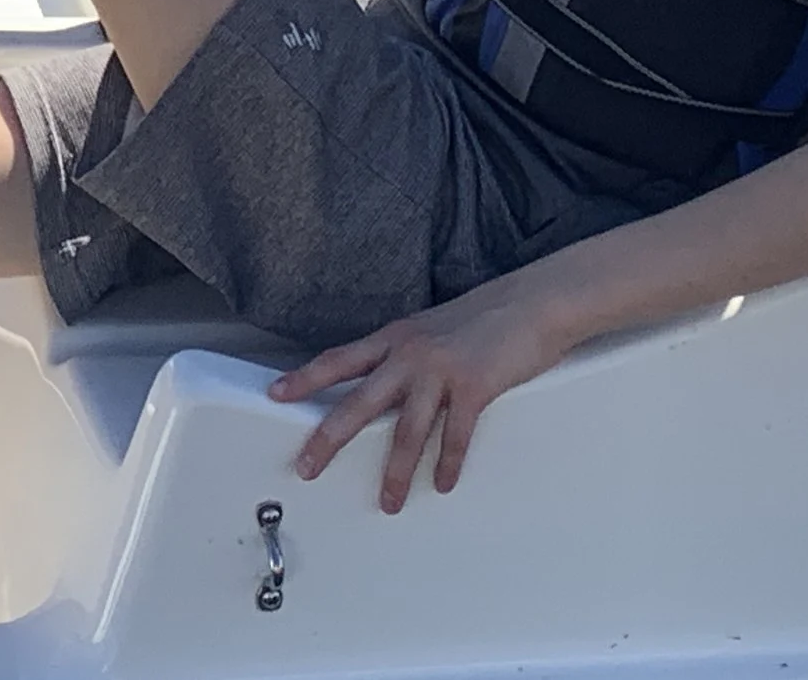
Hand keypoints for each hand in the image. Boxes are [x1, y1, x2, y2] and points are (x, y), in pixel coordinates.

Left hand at [267, 281, 568, 512]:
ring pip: (406, 430)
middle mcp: (409, 354)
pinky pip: (454, 435)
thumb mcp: (430, 330)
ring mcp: (440, 371)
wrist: (530, 304)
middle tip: (307, 467)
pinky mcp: (474, 387)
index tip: (277, 394)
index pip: (339, 360)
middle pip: (359, 402)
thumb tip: (382, 381)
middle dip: (329, 438)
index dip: (306, 378)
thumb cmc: (482, 318)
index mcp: (395, 338)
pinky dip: (446, 464)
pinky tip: (440, 484)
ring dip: (394, 472)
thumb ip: (404, 354)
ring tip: (387, 503)